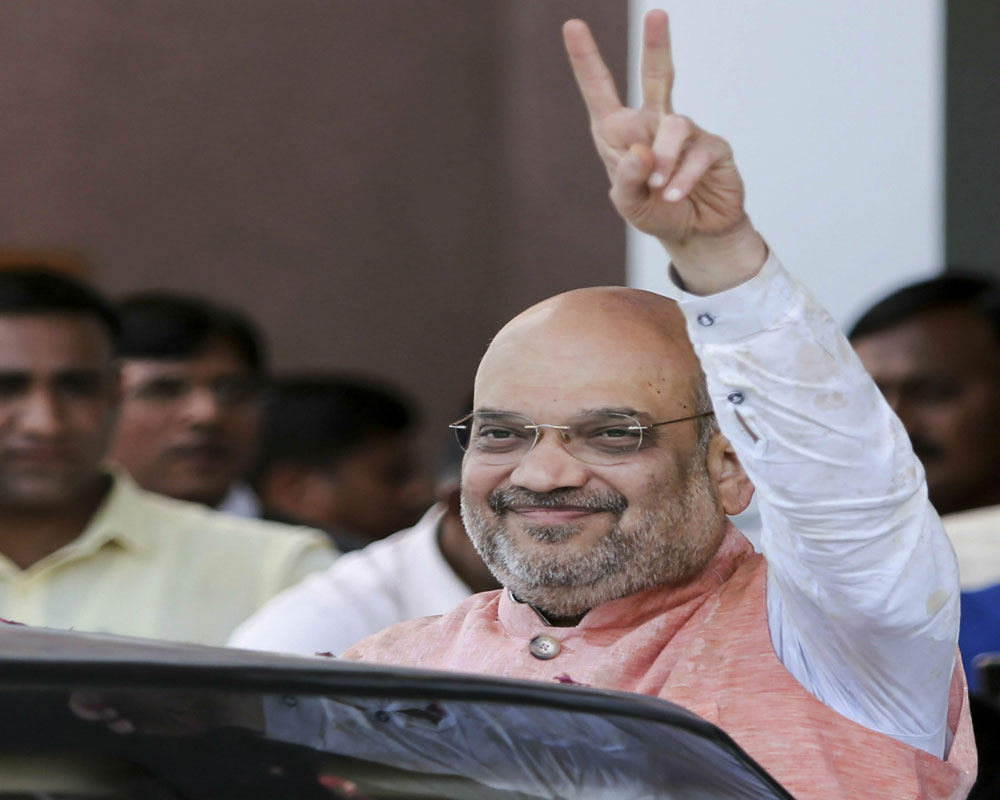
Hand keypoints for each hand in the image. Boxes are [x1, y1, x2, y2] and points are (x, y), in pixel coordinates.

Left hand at [563, 10, 765, 292]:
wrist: (695, 233)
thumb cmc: (656, 212)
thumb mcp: (629, 204)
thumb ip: (628, 179)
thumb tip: (641, 152)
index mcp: (620, 132)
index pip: (600, 90)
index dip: (586, 59)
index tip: (573, 25)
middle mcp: (653, 122)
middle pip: (656, 75)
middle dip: (656, 45)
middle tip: (657, 14)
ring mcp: (685, 131)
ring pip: (673, 126)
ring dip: (663, 159)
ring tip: (658, 185)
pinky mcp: (713, 147)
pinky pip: (696, 154)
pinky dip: (682, 176)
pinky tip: (674, 194)